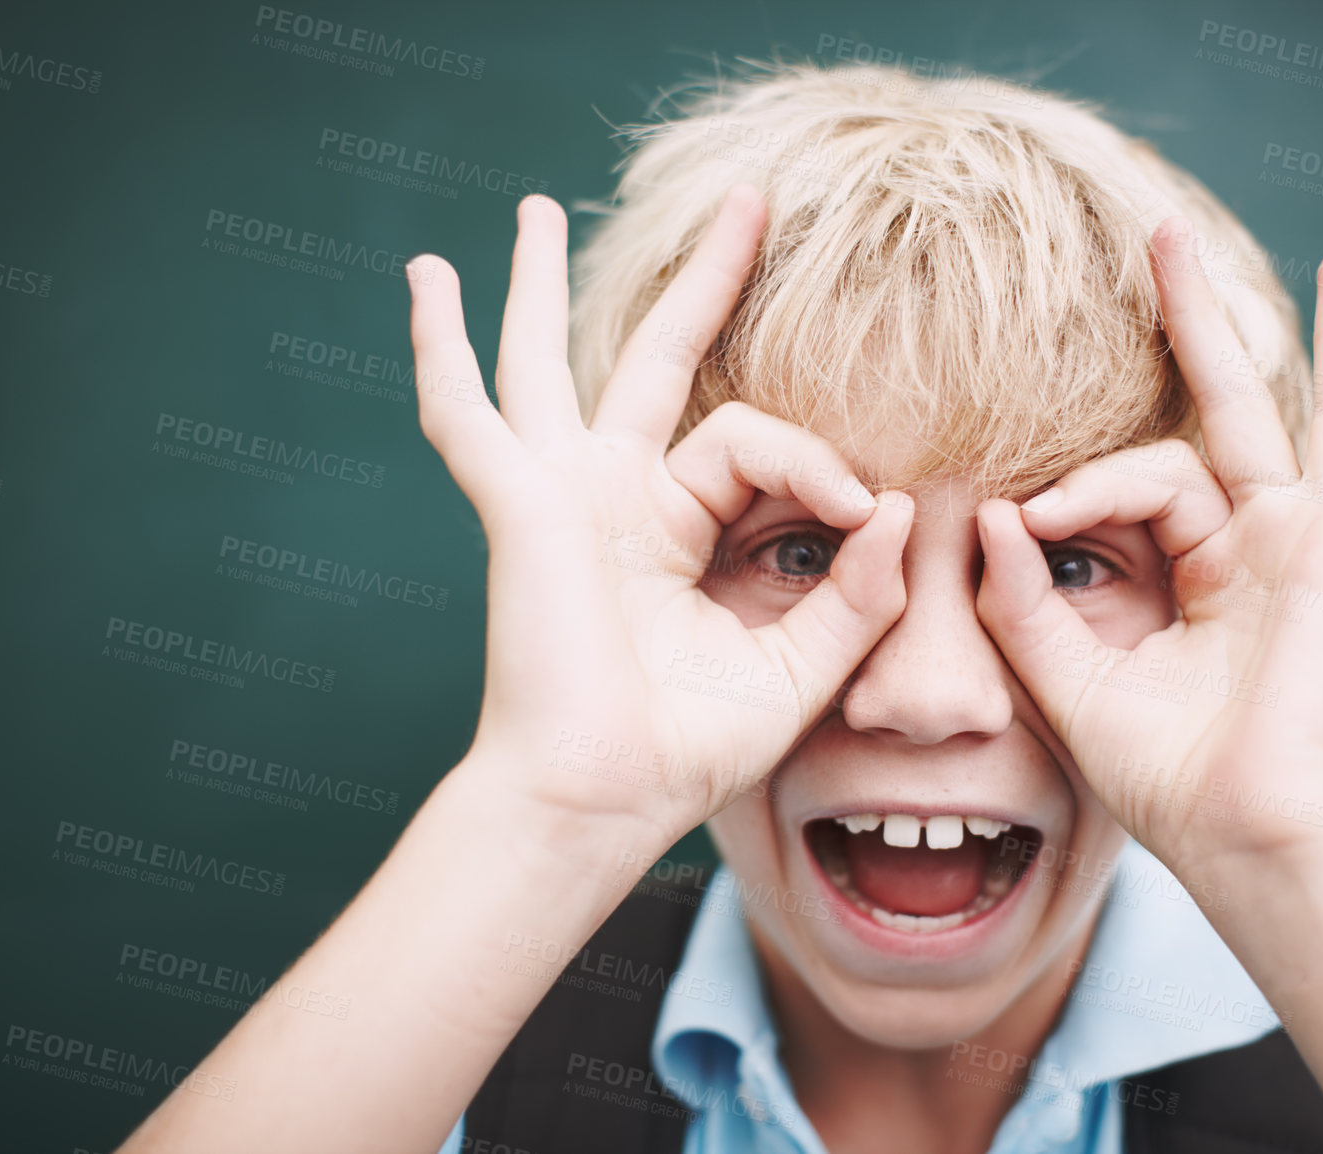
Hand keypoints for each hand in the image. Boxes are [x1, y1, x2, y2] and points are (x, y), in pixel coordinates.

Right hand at [408, 186, 913, 849]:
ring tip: (531, 211)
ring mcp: (559, 494)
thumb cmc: (685, 749)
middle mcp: (614, 497)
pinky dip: (441, 348)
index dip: (819, 463)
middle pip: (657, 356)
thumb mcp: (795, 666)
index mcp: (673, 529)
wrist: (604, 800)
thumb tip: (896, 509)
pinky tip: (426, 279)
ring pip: (546, 361)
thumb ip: (852, 592)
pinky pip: (466, 414)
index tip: (866, 510)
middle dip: (706, 277)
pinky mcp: (520, 505)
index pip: (755, 441)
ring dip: (536, 285)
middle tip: (753, 199)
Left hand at [975, 217, 1322, 879]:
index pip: (1137, 482)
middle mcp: (1263, 546)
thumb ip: (1027, 600)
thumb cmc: (1171, 782)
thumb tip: (998, 515)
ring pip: (1318, 410)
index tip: (1027, 522)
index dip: (1076, 490)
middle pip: (1231, 405)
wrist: (1247, 843)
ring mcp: (1312, 544)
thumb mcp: (1071, 681)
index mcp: (1204, 572)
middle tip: (1163, 236)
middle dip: (1197, 320)